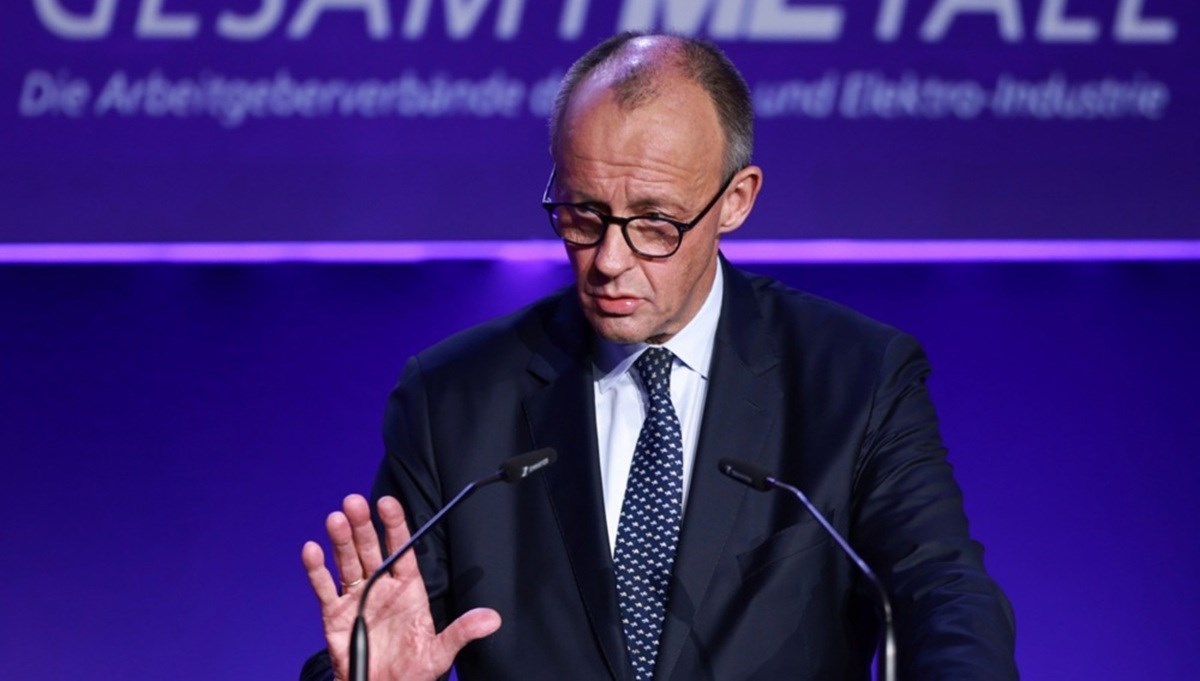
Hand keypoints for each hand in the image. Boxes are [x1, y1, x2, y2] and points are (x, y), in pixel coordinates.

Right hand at [301, 494, 501, 680]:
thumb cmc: (412, 670)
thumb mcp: (439, 652)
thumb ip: (461, 632)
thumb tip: (493, 619)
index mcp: (407, 589)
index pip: (401, 550)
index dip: (395, 526)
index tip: (388, 503)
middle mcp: (380, 587)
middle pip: (370, 550)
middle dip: (363, 526)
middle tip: (356, 502)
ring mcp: (356, 598)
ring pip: (347, 563)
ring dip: (341, 541)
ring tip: (336, 519)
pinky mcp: (335, 615)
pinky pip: (324, 589)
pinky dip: (317, 570)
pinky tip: (312, 550)